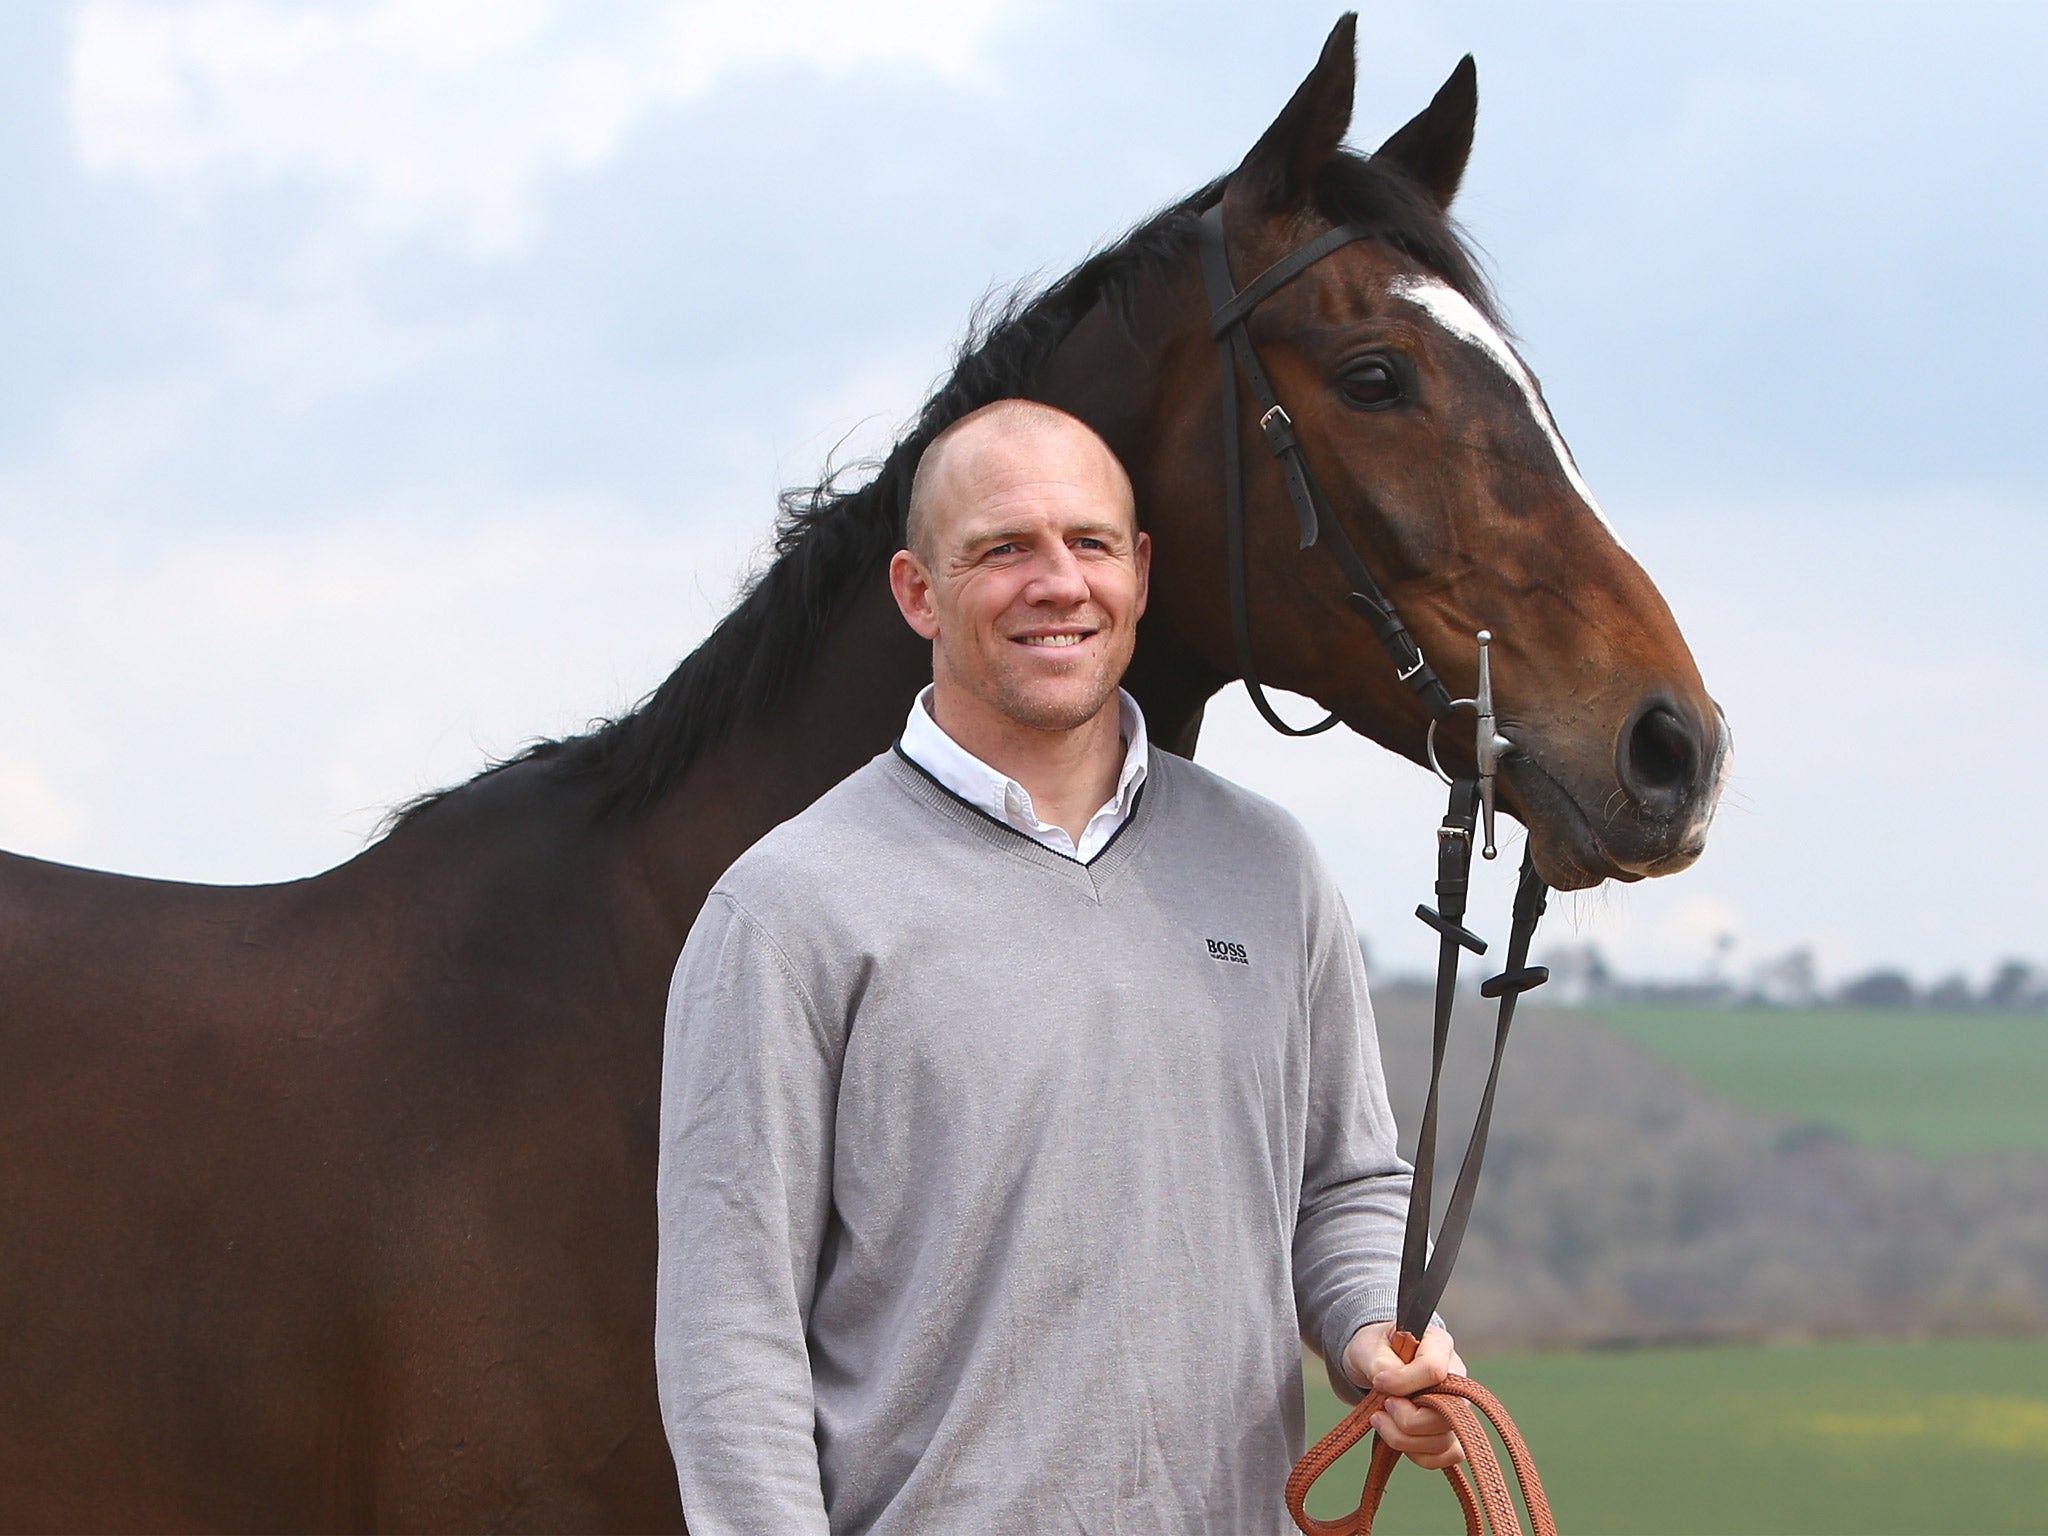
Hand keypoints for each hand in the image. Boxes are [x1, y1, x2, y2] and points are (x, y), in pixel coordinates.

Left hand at [1340, 1321, 1466, 1471]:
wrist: (1374, 1363)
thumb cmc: (1375, 1350)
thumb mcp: (1369, 1347)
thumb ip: (1381, 1364)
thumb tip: (1391, 1389)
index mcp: (1439, 1345)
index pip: (1433, 1370)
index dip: (1402, 1382)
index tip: (1378, 1383)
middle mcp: (1456, 1378)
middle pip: (1444, 1413)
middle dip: (1405, 1419)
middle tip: (1382, 1407)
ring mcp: (1458, 1408)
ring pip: (1443, 1440)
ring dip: (1404, 1439)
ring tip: (1381, 1421)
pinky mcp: (1451, 1433)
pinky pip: (1446, 1456)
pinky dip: (1417, 1455)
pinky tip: (1397, 1437)